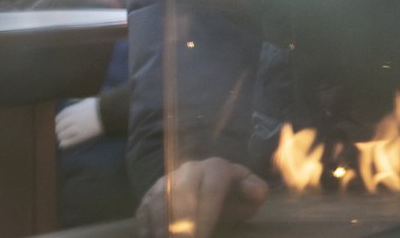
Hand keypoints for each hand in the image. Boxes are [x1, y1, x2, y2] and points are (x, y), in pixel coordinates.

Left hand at [55, 97, 101, 148]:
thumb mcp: (87, 101)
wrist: (110, 113)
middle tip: (61, 132)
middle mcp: (72, 119)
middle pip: (58, 127)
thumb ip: (77, 102)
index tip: (60, 124)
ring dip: (61, 137)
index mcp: (71, 110)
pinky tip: (64, 143)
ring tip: (64, 138)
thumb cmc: (100, 106)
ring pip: (61, 135)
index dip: (58, 122)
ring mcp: (76, 128)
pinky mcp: (81, 136)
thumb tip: (72, 101)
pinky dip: (64, 144)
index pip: (58, 118)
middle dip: (59, 130)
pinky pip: (67, 142)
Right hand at [136, 157, 267, 237]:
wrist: (204, 186)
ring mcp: (166, 181)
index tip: (203, 235)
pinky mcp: (148, 195)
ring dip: (161, 226)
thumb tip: (256, 192)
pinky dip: (147, 227)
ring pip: (159, 201)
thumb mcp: (248, 194)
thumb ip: (255, 191)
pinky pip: (143, 210)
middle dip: (181, 222)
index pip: (211, 189)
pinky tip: (153, 237)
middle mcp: (189, 170)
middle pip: (181, 194)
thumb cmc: (230, 196)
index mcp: (216, 168)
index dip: (207, 213)